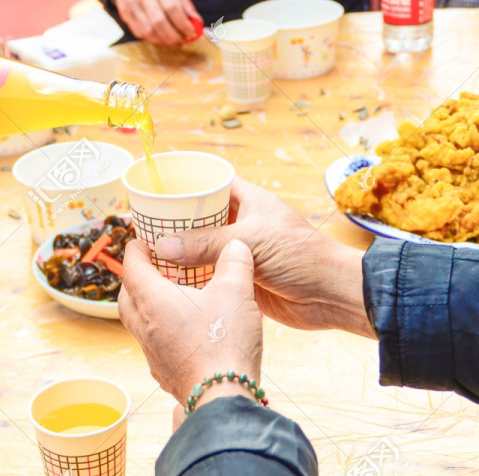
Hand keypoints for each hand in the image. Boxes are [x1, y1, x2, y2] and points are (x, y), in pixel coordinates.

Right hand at [113, 0, 201, 46]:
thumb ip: (185, 3)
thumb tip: (197, 23)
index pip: (172, 8)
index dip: (183, 24)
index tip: (192, 33)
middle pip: (159, 22)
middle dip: (173, 37)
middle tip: (182, 42)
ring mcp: (131, 4)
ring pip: (147, 31)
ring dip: (163, 41)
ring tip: (172, 42)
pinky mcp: (124, 13)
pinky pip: (138, 32)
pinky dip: (152, 39)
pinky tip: (160, 37)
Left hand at [118, 239, 262, 406]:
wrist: (222, 398)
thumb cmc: (223, 342)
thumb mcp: (236, 291)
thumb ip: (234, 261)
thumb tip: (236, 245)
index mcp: (152, 301)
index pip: (132, 267)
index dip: (135, 250)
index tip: (141, 241)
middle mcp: (144, 327)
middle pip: (127, 296)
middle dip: (136, 279)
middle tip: (153, 268)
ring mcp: (152, 353)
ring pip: (138, 322)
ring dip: (146, 307)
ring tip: (170, 298)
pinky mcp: (164, 372)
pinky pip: (153, 344)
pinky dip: (160, 331)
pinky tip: (183, 331)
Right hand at [152, 177, 374, 337]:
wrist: (331, 296)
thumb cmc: (301, 257)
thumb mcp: (251, 242)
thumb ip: (205, 244)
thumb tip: (163, 245)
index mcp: (251, 202)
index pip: (214, 183)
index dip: (188, 184)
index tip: (160, 190)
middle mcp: (245, 224)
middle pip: (203, 217)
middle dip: (178, 221)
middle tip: (147, 225)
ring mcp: (244, 251)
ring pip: (205, 247)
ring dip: (183, 251)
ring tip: (151, 251)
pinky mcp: (243, 278)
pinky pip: (212, 273)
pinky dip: (194, 275)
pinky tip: (170, 278)